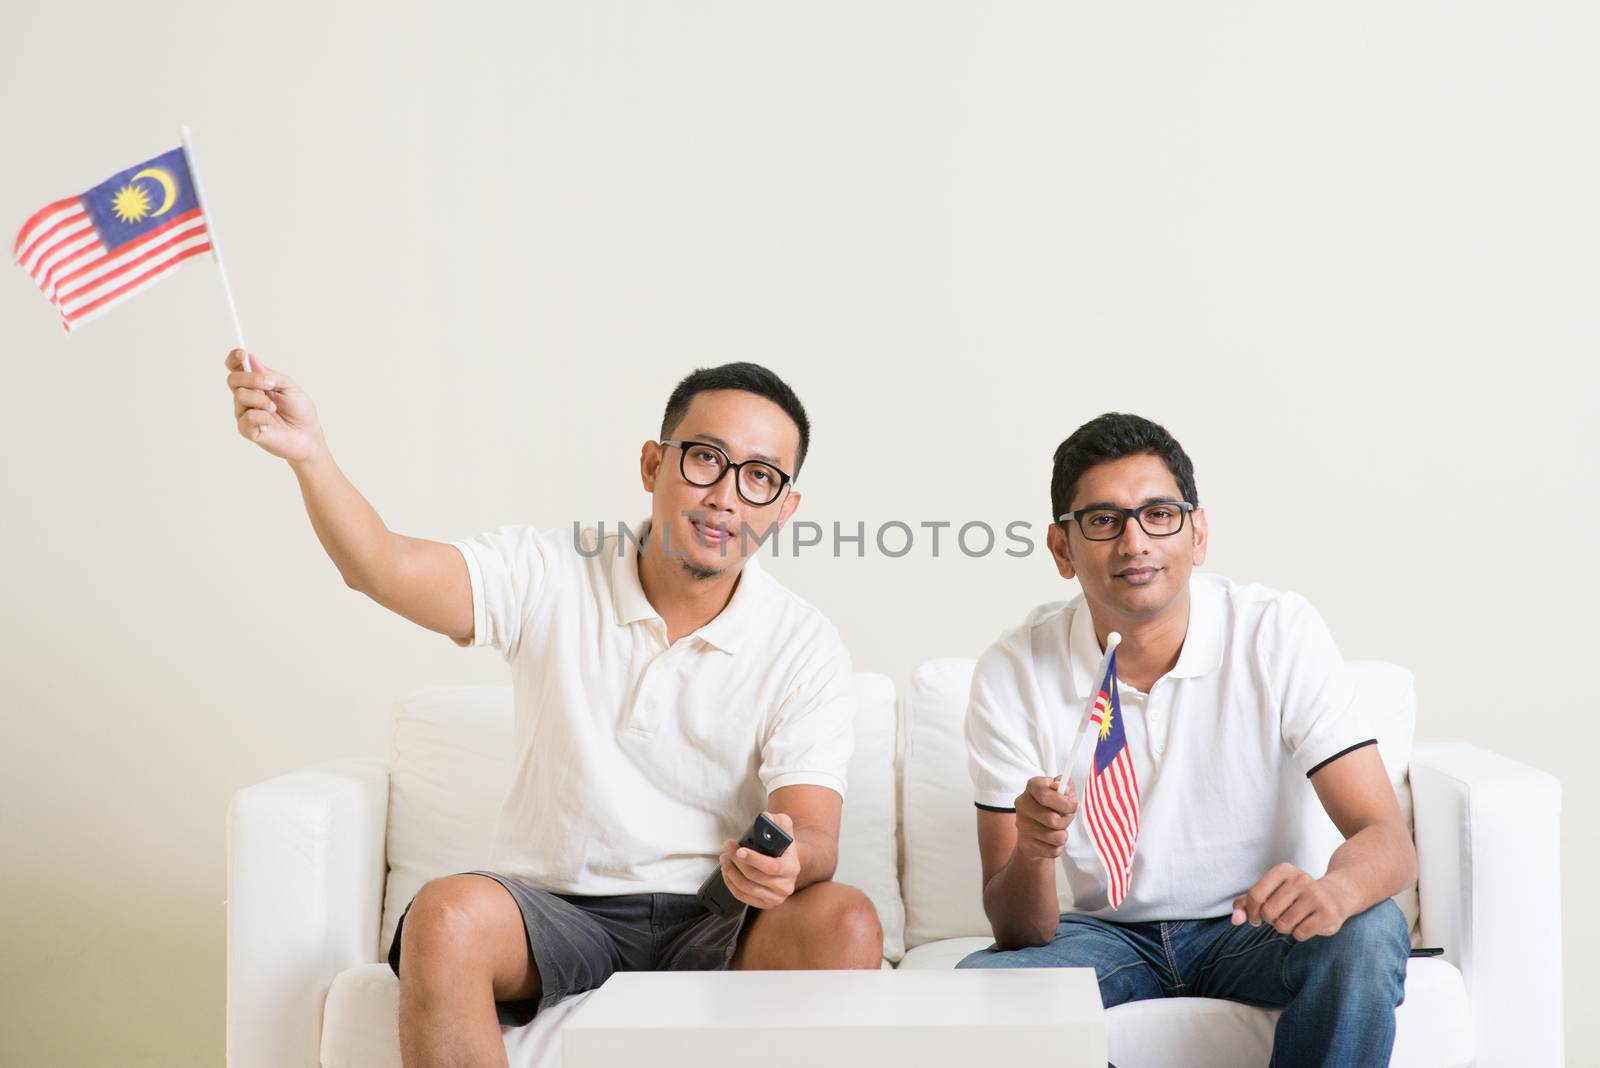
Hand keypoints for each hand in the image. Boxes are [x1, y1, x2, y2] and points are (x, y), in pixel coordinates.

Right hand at [226, 349, 323, 463]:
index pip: (236, 368)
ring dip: (261, 400)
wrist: (307, 435)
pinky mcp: (246, 429)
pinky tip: (270, 423)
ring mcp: (245, 412)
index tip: (242, 354)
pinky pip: (247, 417)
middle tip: (270, 384)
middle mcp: (247, 396)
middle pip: (233, 379)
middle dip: (251, 379)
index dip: (234, 359)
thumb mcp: (289, 386)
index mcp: (256, 384)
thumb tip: (251, 359)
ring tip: (275, 408)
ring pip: (240, 396)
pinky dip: (262, 417)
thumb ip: (270, 374)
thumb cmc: (300, 410)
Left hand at [718, 812, 800, 908]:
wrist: (788, 861)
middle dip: (736, 862)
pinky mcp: (764, 904)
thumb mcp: (784, 827)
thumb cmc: (783, 844)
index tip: (739, 850)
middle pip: (754, 877)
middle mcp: (786, 886)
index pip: (772, 867)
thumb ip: (778, 820)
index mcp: (792, 868)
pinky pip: (742, 897)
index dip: (754, 859)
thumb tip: (766, 818)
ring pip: (746, 887)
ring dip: (730, 872)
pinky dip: (730, 884)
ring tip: (724, 858)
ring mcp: (775, 898)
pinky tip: (726, 872)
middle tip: (727, 848)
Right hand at [1014, 775, 1076, 861]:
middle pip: (1052, 819)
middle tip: (1066, 818)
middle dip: (1066, 821)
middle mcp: (1023, 805)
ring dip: (1063, 835)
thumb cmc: (1054, 806)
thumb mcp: (1063, 791)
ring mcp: (1022, 826)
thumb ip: (1066, 785)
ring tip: (1058, 829)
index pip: (1045, 795)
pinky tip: (1051, 840)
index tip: (1074, 806)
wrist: (1037, 828)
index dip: (1064, 803)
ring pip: (1056, 837)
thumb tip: (1060, 787)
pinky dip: (1058, 847)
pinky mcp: (1026, 844)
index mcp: (1032, 787)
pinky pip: (1053, 851)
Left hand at [1232, 863, 1350, 940]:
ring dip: (1284, 928)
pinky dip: (1299, 934)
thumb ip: (1246, 903)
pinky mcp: (1327, 913)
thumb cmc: (1294, 896)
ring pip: (1283, 925)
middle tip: (1280, 916)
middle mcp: (1301, 878)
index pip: (1255, 895)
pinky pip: (1299, 934)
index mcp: (1283, 870)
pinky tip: (1307, 924)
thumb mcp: (1270, 892)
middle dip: (1270, 920)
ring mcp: (1316, 895)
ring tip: (1294, 919)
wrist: (1335, 896)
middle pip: (1268, 912)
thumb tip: (1235, 920)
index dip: (1251, 912)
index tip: (1255, 918)